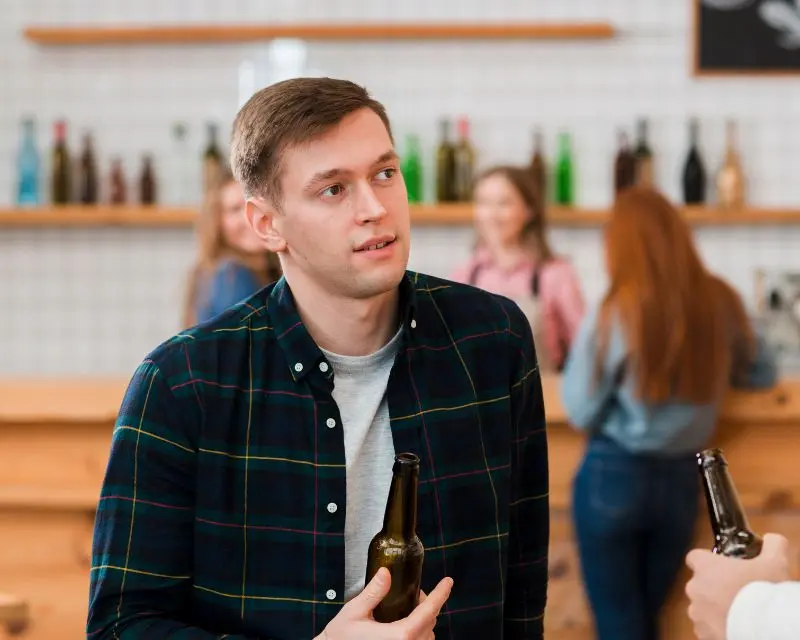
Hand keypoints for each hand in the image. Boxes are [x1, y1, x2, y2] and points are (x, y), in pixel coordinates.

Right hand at [318, 567, 452, 639]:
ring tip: (411, 610)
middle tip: (416, 594)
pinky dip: (418, 635)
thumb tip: (386, 573)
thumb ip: (373, 593)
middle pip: (430, 624)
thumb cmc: (339, 639)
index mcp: (400, 637)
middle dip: (428, 606)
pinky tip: (406, 627)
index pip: (428, 612)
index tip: (448, 582)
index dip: (441, 594)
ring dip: (423, 622)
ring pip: (427, 638)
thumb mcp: (354, 612)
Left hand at [685, 533, 790, 639]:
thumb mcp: (774, 562)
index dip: (706, 561)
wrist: (762, 627)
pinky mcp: (701, 633)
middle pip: (698, 584)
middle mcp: (694, 588)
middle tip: (736, 594)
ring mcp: (696, 613)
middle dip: (713, 588)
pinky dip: (715, 628)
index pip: (694, 557)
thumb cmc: (763, 590)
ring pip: (701, 608)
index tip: (720, 567)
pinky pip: (705, 628)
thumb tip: (772, 539)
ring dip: (713, 610)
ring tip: (736, 614)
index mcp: (705, 567)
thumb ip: (772, 545)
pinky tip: (733, 628)